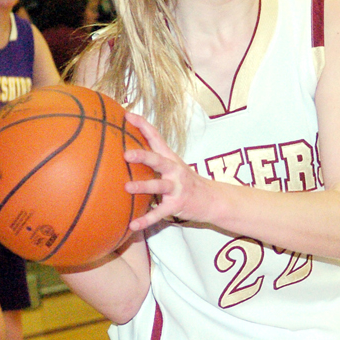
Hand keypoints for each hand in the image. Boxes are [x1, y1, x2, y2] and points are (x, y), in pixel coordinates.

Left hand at [123, 112, 216, 230]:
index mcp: (171, 159)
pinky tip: (133, 224)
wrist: (213, 199)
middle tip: (126, 154)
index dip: (142, 125)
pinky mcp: (177, 205)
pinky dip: (146, 219)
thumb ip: (155, 160)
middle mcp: (175, 170)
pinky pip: (160, 213)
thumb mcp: (174, 167)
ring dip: (144, 186)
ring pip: (159, 185)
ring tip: (127, 186)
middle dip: (143, 156)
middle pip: (158, 160)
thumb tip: (127, 151)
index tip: (127, 114)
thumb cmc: (186, 182)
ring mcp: (177, 188)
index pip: (156, 137)